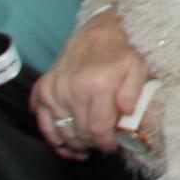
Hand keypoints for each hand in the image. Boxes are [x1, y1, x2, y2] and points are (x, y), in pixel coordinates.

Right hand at [31, 11, 147, 157]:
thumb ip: (134, 92)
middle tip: (100, 144)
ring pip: (61, 132)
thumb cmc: (121, 53)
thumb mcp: (137, 68)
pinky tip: (65, 143)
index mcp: (98, 85)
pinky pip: (43, 123)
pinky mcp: (42, 90)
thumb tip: (127, 113)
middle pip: (79, 133)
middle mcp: (72, 88)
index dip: (105, 143)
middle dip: (92, 144)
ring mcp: (54, 90)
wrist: (97, 32)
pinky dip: (53, 137)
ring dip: (73, 144)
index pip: (98, 129)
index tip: (111, 146)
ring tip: (85, 146)